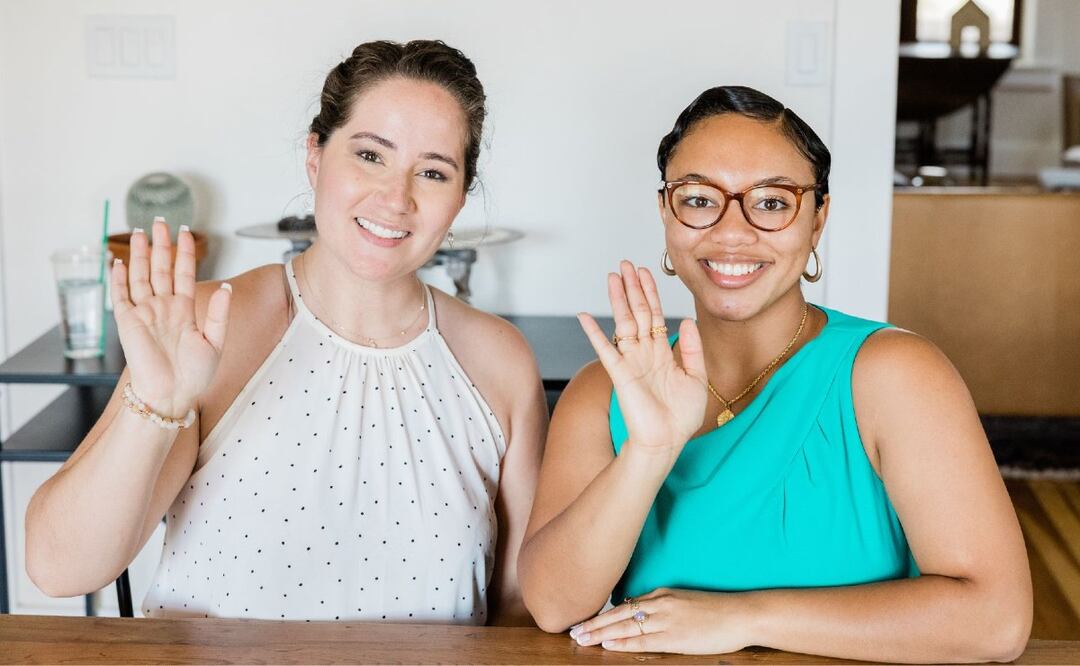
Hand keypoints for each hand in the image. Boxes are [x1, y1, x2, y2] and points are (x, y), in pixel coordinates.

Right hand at [110, 219, 230, 417]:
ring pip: (141, 276)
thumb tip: (225, 286)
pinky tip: (118, 262)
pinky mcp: (128, 323)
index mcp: (186, 309)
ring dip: (140, 254)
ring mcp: (145, 312)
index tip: (186, 231)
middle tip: (159, 220)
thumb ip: (219, 313)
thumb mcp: (215, 342)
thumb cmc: (194, 374)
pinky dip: (118, 278)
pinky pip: (121, 295)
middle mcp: (164, 307)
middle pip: (161, 268)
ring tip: (140, 232)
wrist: (172, 394)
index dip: (185, 252)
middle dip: (161, 244)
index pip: (184, 273)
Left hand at [569, 588, 752, 654]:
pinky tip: (607, 645)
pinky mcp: (676, 636)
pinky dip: (623, 642)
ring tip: (581, 639)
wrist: (741, 614)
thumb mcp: (683, 600)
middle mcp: (660, 604)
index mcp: (662, 594)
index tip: (583, 619)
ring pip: (626, 627)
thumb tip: (638, 610)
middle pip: (618, 615)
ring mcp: (666, 620)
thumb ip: (661, 604)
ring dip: (601, 634)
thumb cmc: (715, 610)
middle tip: (572, 631)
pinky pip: (643, 640)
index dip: (602, 614)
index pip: (624, 605)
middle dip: (594, 623)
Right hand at [577, 260, 706, 457]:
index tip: (644, 272)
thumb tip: (685, 320)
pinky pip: (605, 348)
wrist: (667, 441)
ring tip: (613, 276)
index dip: (650, 293)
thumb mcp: (697, 377)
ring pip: (623, 323)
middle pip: (637, 312)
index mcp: (662, 354)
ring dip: (617, 299)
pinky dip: (593, 332)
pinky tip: (584, 315)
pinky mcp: (620, 373)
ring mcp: (631, 362)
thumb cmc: (681, 417)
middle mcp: (644, 353)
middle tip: (626, 264)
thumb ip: (692, 348)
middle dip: (632, 288)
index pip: (655, 315)